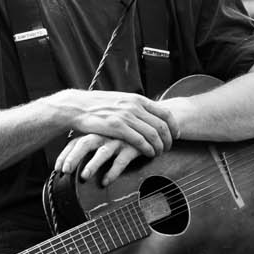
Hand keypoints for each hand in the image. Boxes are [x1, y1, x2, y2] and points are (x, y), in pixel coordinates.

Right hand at [48, 89, 175, 183]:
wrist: (77, 106)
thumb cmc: (98, 106)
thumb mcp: (120, 101)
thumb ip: (134, 106)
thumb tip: (148, 114)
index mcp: (137, 99)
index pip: (165, 113)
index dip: (174, 126)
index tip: (176, 135)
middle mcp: (134, 106)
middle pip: (162, 125)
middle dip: (168, 139)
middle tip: (168, 148)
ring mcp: (126, 116)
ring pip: (153, 134)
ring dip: (159, 146)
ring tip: (159, 153)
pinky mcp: (117, 127)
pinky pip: (140, 141)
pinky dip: (148, 149)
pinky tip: (149, 154)